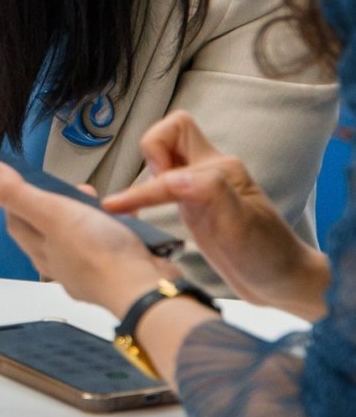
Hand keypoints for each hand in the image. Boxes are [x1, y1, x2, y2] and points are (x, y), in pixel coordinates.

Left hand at [0, 160, 174, 317]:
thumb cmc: (98, 254)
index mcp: (39, 250)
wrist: (145, 290)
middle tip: (76, 190)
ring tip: (101, 202)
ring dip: (88, 214)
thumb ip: (19, 194)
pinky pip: (109, 245)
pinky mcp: (117, 271)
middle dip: (60, 202)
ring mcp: (89, 270)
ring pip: (80, 235)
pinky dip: (114, 228)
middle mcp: (60, 264)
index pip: (15, 221)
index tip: (30, 179)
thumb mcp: (53, 213)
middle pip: (49, 227)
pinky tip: (124, 220)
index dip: (18, 197)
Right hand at [101, 111, 328, 318]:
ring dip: (145, 173)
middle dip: (151, 152)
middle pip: (167, 133)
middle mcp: (207, 171)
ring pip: (161, 157)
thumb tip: (169, 177)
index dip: (156, 160)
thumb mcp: (242, 222)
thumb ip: (210, 191)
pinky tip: (138, 211)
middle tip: (150, 189)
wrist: (281, 282)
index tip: (155, 189)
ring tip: (136, 202)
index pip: (174, 137)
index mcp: (220, 167)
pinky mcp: (192, 207)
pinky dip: (145, 192)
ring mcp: (198, 189)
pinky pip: (161, 184)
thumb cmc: (268, 253)